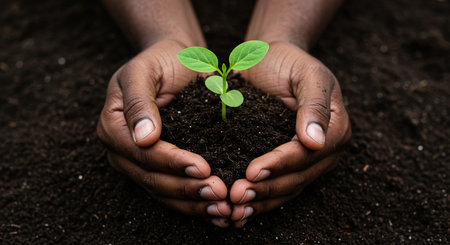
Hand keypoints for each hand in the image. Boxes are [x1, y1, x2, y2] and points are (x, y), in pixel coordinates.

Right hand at [97, 40, 230, 226]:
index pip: (143, 153)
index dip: (172, 163)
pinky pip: (173, 191)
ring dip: (193, 203)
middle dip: (187, 189)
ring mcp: (139, 162)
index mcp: (113, 126)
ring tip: (222, 210)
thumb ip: (139, 101)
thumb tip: (143, 138)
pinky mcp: (159, 167)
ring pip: (163, 192)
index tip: (203, 168)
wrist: (175, 61)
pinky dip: (194, 203)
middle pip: (153, 179)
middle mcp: (122, 150)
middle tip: (219, 194)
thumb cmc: (160, 60)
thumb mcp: (144, 70)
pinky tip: (216, 211)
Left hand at [229, 41, 350, 226]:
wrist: (270, 61)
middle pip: (297, 178)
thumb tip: (316, 141)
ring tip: (234, 208)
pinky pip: (277, 187)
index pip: (307, 154)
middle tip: (236, 196)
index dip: (279, 165)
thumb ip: (314, 104)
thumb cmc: (288, 62)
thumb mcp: (306, 74)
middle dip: (266, 189)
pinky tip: (240, 210)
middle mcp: (324, 150)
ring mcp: (307, 161)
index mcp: (335, 128)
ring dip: (261, 201)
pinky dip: (260, 199)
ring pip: (287, 189)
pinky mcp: (287, 164)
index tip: (251, 172)